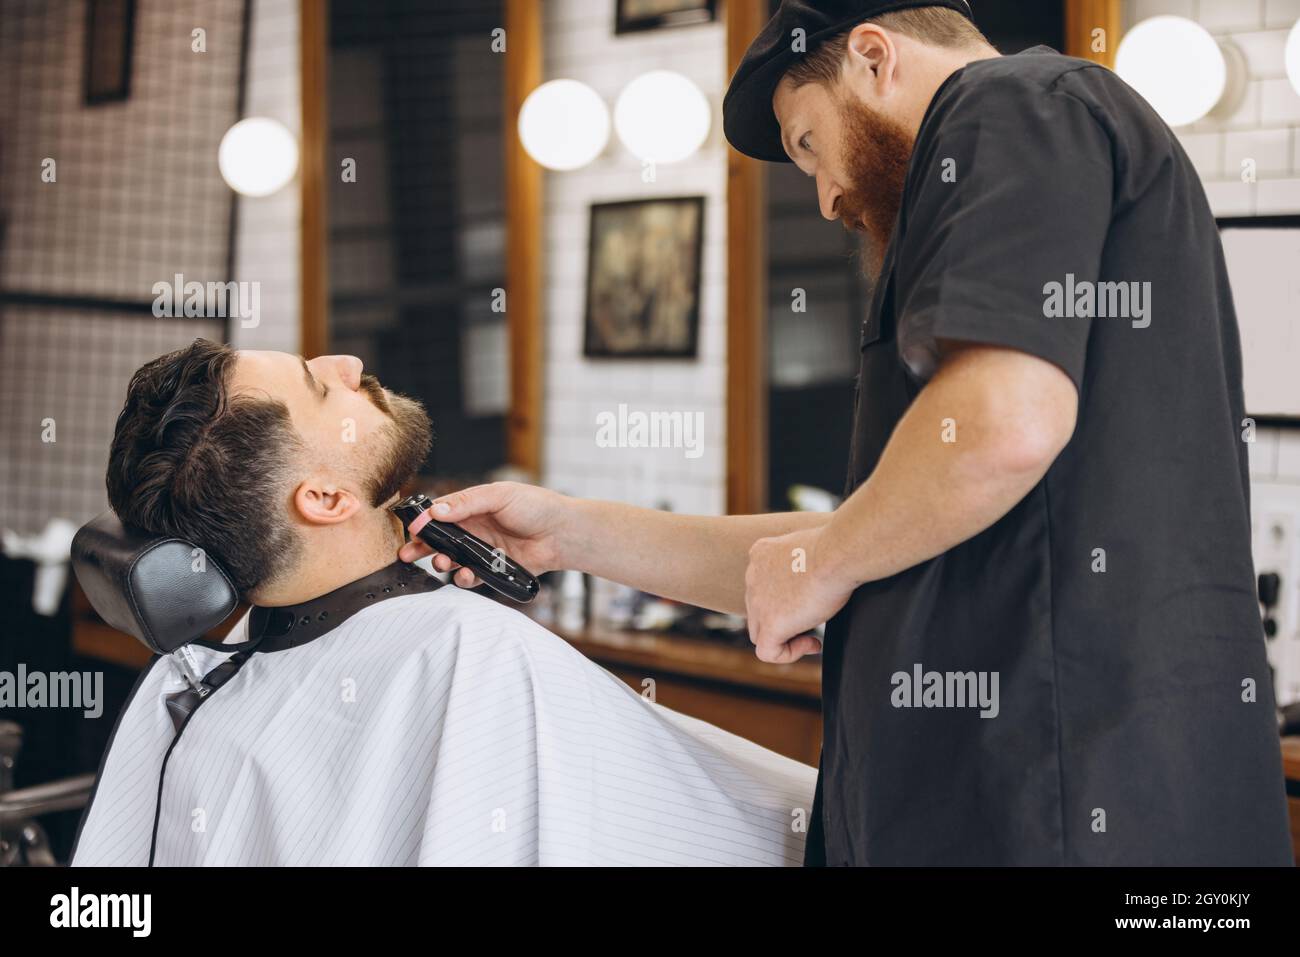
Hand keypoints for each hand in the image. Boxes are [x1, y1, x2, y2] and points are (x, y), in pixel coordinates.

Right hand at [397, 482, 569, 588]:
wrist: (562, 533)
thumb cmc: (536, 506)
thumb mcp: (499, 496)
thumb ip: (467, 503)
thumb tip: (436, 511)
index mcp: (473, 507)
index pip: (440, 513)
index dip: (424, 521)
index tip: (412, 529)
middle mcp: (474, 529)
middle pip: (440, 539)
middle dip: (422, 547)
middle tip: (408, 553)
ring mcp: (483, 550)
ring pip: (452, 559)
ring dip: (442, 562)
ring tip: (441, 563)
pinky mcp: (493, 569)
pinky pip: (472, 576)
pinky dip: (465, 578)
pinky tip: (465, 575)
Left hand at [744, 524, 855, 663]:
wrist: (839, 554)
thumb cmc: (837, 549)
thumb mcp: (810, 550)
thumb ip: (802, 565)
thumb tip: (814, 582)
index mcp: (761, 554)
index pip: (762, 586)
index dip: (783, 600)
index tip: (809, 600)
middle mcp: (753, 576)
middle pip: (758, 610)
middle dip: (783, 620)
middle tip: (812, 621)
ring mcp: (757, 601)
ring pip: (760, 633)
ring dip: (786, 638)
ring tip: (814, 636)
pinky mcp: (771, 622)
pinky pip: (767, 652)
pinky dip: (789, 654)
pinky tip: (814, 644)